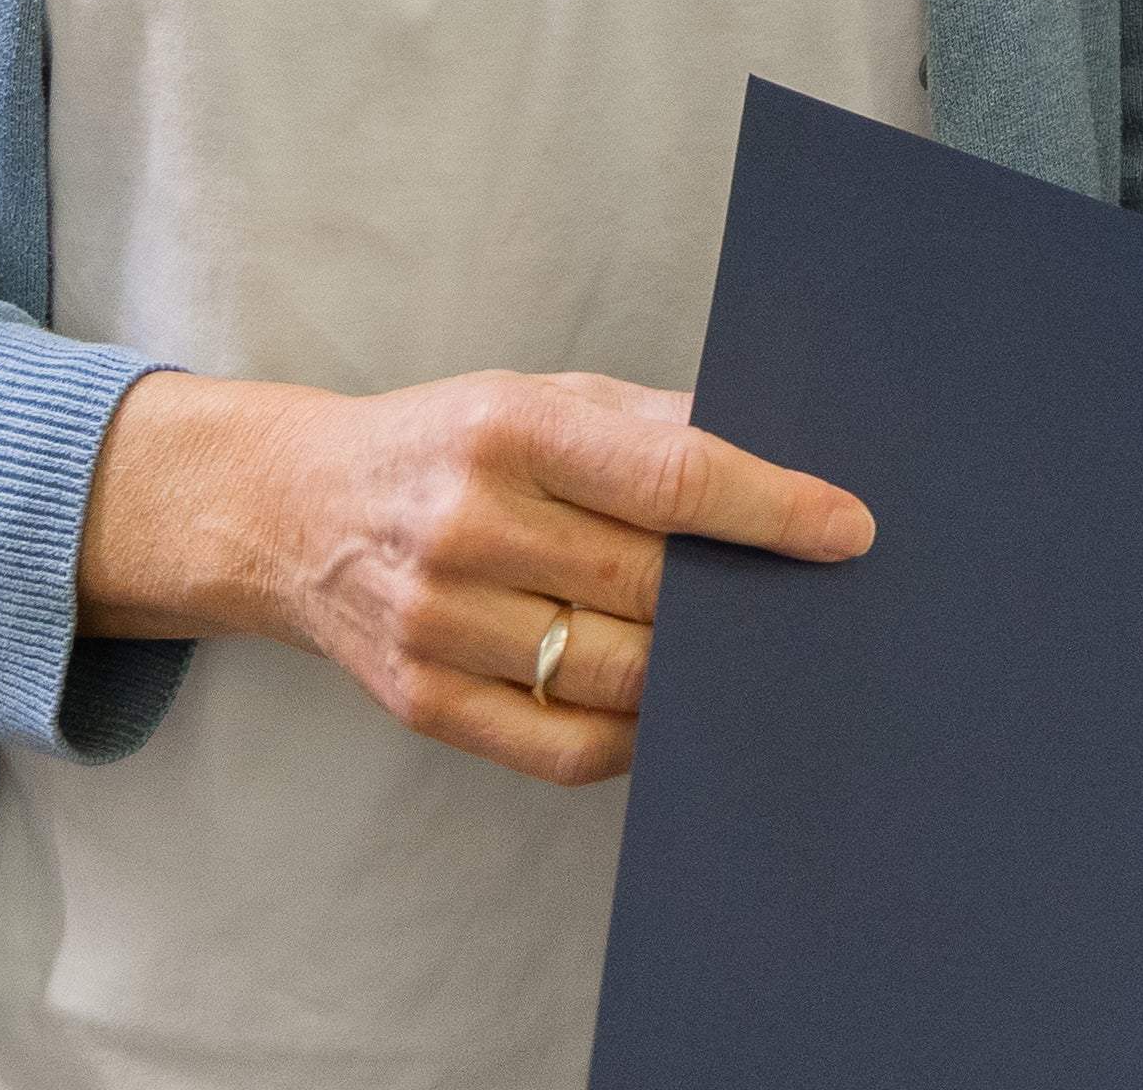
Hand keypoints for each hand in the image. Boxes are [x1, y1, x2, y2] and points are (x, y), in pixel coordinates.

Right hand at [75, 367, 873, 786]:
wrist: (295, 511)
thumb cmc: (445, 445)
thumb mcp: (542, 396)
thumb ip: (652, 425)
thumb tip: (774, 452)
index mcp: (508, 430)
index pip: (668, 477)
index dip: (770, 509)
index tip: (847, 530)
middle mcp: (467, 526)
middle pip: (649, 585)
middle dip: (736, 598)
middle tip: (805, 602)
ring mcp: (438, 624)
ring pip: (615, 674)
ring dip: (693, 674)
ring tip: (741, 657)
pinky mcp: (424, 702)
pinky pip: (563, 746)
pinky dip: (633, 735)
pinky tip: (664, 708)